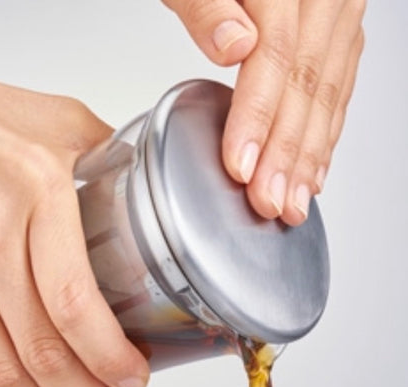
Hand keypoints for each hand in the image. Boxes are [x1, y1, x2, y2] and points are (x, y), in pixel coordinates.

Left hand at [162, 0, 364, 225]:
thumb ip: (206, 1)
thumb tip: (236, 43)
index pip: (275, 54)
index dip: (258, 116)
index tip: (242, 167)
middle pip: (309, 80)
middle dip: (288, 151)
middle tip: (272, 204)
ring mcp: (337, 3)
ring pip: (331, 86)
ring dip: (312, 150)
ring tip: (296, 199)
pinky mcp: (337, 20)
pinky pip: (340, 78)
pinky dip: (328, 126)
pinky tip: (317, 162)